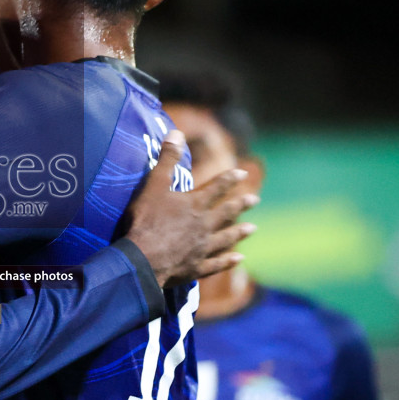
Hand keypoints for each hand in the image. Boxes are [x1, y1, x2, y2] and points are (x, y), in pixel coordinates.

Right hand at [123, 130, 257, 287]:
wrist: (144, 258)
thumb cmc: (147, 220)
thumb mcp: (154, 185)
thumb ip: (166, 159)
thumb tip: (176, 132)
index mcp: (195, 204)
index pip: (217, 187)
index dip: (229, 178)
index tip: (242, 171)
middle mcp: (204, 225)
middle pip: (226, 212)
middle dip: (240, 204)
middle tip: (255, 199)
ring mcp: (202, 248)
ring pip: (226, 238)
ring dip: (239, 232)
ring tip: (252, 229)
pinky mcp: (196, 267)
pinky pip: (216, 263)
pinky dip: (228, 261)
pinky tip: (238, 259)